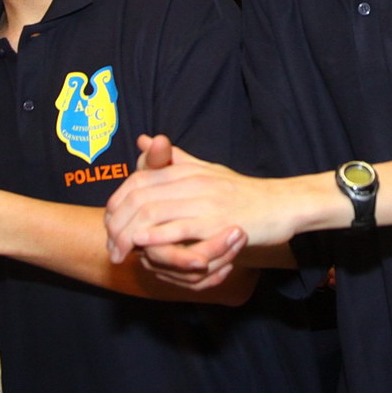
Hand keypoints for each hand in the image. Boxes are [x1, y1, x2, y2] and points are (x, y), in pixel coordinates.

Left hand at [123, 135, 248, 288]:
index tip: (109, 222)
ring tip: (121, 253)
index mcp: (188, 169)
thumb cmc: (244, 192)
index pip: (139, 179)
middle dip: (117, 222)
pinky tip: (142, 247)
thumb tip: (144, 139)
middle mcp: (192, 181)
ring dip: (130, 235)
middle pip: (139, 196)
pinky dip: (155, 237)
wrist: (282, 204)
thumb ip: (174, 159)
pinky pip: (178, 228)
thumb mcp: (208, 170)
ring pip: (152, 212)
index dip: (117, 201)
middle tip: (110, 245)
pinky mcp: (216, 223)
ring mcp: (204, 201)